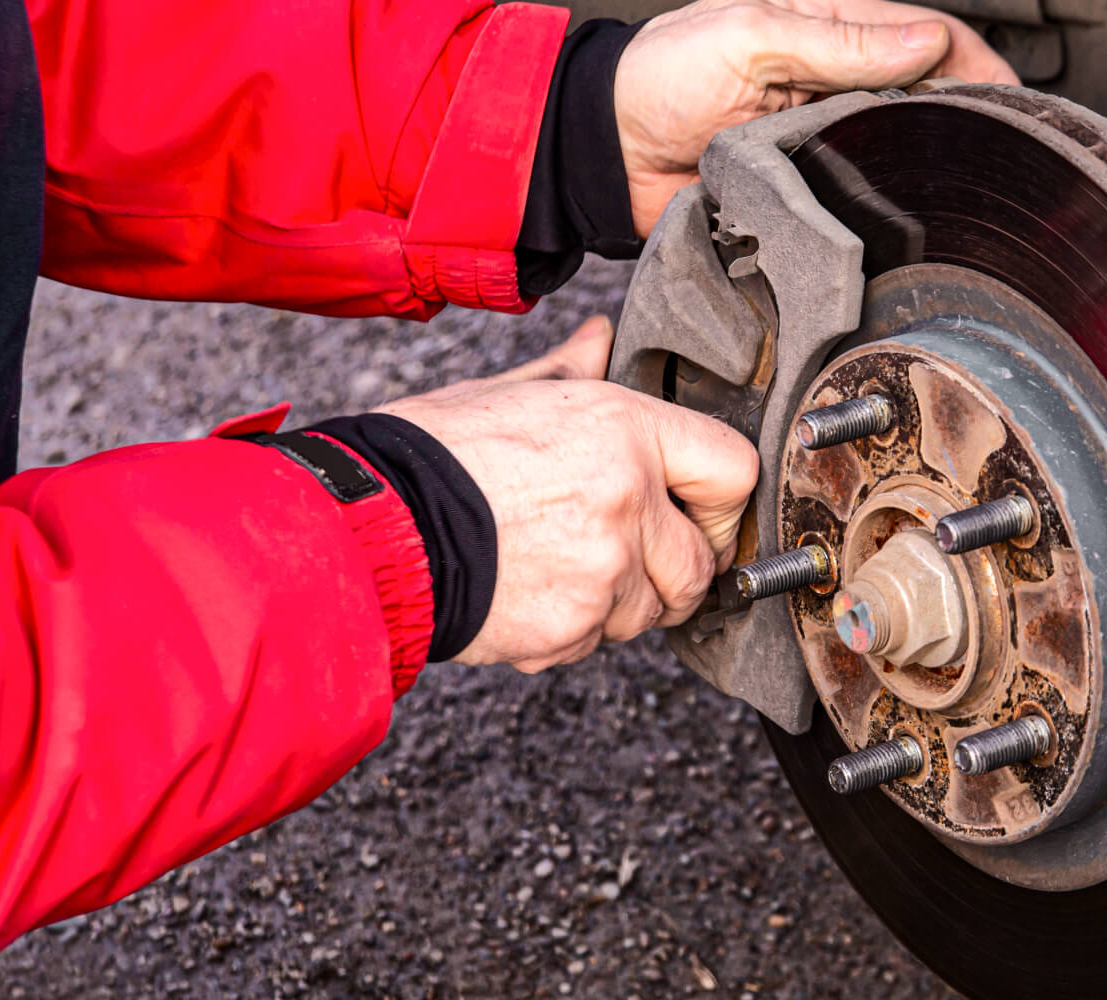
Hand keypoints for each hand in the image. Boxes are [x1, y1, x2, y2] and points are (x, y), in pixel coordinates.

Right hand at [377, 317, 759, 670]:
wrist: (373, 526)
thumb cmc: (433, 455)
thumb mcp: (508, 393)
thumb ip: (574, 374)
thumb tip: (602, 340)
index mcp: (625, 429)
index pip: (733, 469)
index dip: (719, 499)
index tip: (699, 512)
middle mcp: (629, 498)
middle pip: (700, 562)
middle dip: (670, 569)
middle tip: (628, 558)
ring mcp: (605, 569)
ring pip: (650, 610)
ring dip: (617, 602)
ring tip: (557, 568)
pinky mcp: (574, 627)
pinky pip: (599, 641)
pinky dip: (573, 630)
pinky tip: (528, 592)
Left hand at [614, 0, 1019, 236]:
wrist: (606, 154)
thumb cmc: (660, 77)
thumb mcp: (751, 35)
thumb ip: (839, 42)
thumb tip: (926, 43)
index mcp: (823, 24)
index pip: (921, 35)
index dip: (973, 62)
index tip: (1010, 98)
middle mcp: (830, 78)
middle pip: (920, 93)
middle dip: (963, 115)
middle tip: (1004, 147)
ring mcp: (820, 133)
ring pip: (896, 147)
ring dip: (927, 161)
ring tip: (968, 182)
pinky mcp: (803, 184)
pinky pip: (858, 194)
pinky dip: (886, 201)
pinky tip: (910, 212)